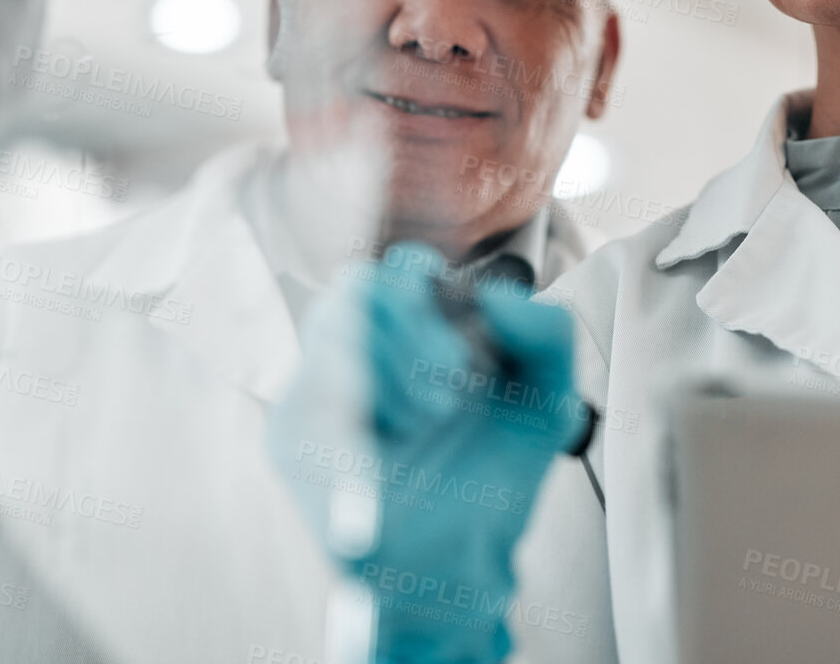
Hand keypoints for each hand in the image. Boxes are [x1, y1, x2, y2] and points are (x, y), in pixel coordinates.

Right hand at [269, 242, 588, 663]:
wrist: (457, 570)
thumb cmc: (489, 479)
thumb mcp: (544, 405)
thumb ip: (548, 334)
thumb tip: (498, 295)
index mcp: (414, 332)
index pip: (402, 269)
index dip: (433, 295)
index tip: (466, 359)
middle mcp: (359, 349)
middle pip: (359, 290)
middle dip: (413, 336)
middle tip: (447, 398)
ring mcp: (318, 387)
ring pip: (332, 336)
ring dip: (388, 379)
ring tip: (420, 430)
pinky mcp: (291, 436)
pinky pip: (309, 406)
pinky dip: (348, 441)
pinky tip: (374, 485)